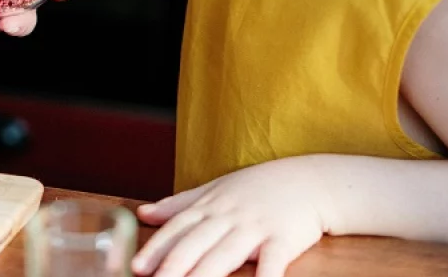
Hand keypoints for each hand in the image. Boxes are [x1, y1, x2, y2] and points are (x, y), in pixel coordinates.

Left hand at [133, 158, 331, 276]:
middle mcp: (228, 215)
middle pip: (196, 244)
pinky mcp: (284, 239)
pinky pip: (272, 261)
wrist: (310, 180)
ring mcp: (255, 226)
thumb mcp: (215, 190)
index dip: (156, 248)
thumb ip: (178, 205)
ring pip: (225, 253)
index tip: (137, 267)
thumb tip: (142, 213)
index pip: (177, 229)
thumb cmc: (258, 188)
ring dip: (205, 275)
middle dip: (173, 266)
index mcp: (210, 205)